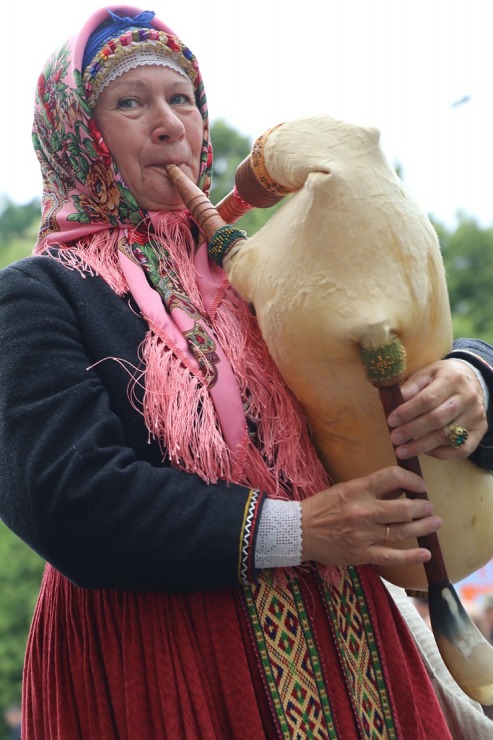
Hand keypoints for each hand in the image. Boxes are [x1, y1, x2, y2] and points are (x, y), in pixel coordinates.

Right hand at [300, 466, 441, 567]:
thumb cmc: (321, 507)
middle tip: (429, 507)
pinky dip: (411, 556)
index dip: (412, 480)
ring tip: (435, 523)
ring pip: (402, 531)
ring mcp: (363, 534)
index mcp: (357, 489)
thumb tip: (399, 488)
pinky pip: (391, 556)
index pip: (393, 477)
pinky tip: (426, 553)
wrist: (298, 531)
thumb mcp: (345, 489)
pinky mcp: (361, 554)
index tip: (420, 486)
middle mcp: (363, 511)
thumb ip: (371, 489)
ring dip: (423, 527)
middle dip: (422, 507)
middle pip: (404, 508)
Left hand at [387, 359, 486, 459]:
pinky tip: (426, 451)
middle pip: (438, 419)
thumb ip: (410, 387)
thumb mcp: (426, 374)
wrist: (472, 378)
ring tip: (402, 450)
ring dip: (422, 446)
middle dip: (412, 430)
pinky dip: (442, 453)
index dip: (408, 412)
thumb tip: (390, 400)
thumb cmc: (442, 377)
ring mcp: (476, 415)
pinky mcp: (480, 429)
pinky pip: (462, 448)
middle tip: (394, 438)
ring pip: (448, 436)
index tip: (391, 421)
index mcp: (452, 379)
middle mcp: (468, 397)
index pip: (428, 399)